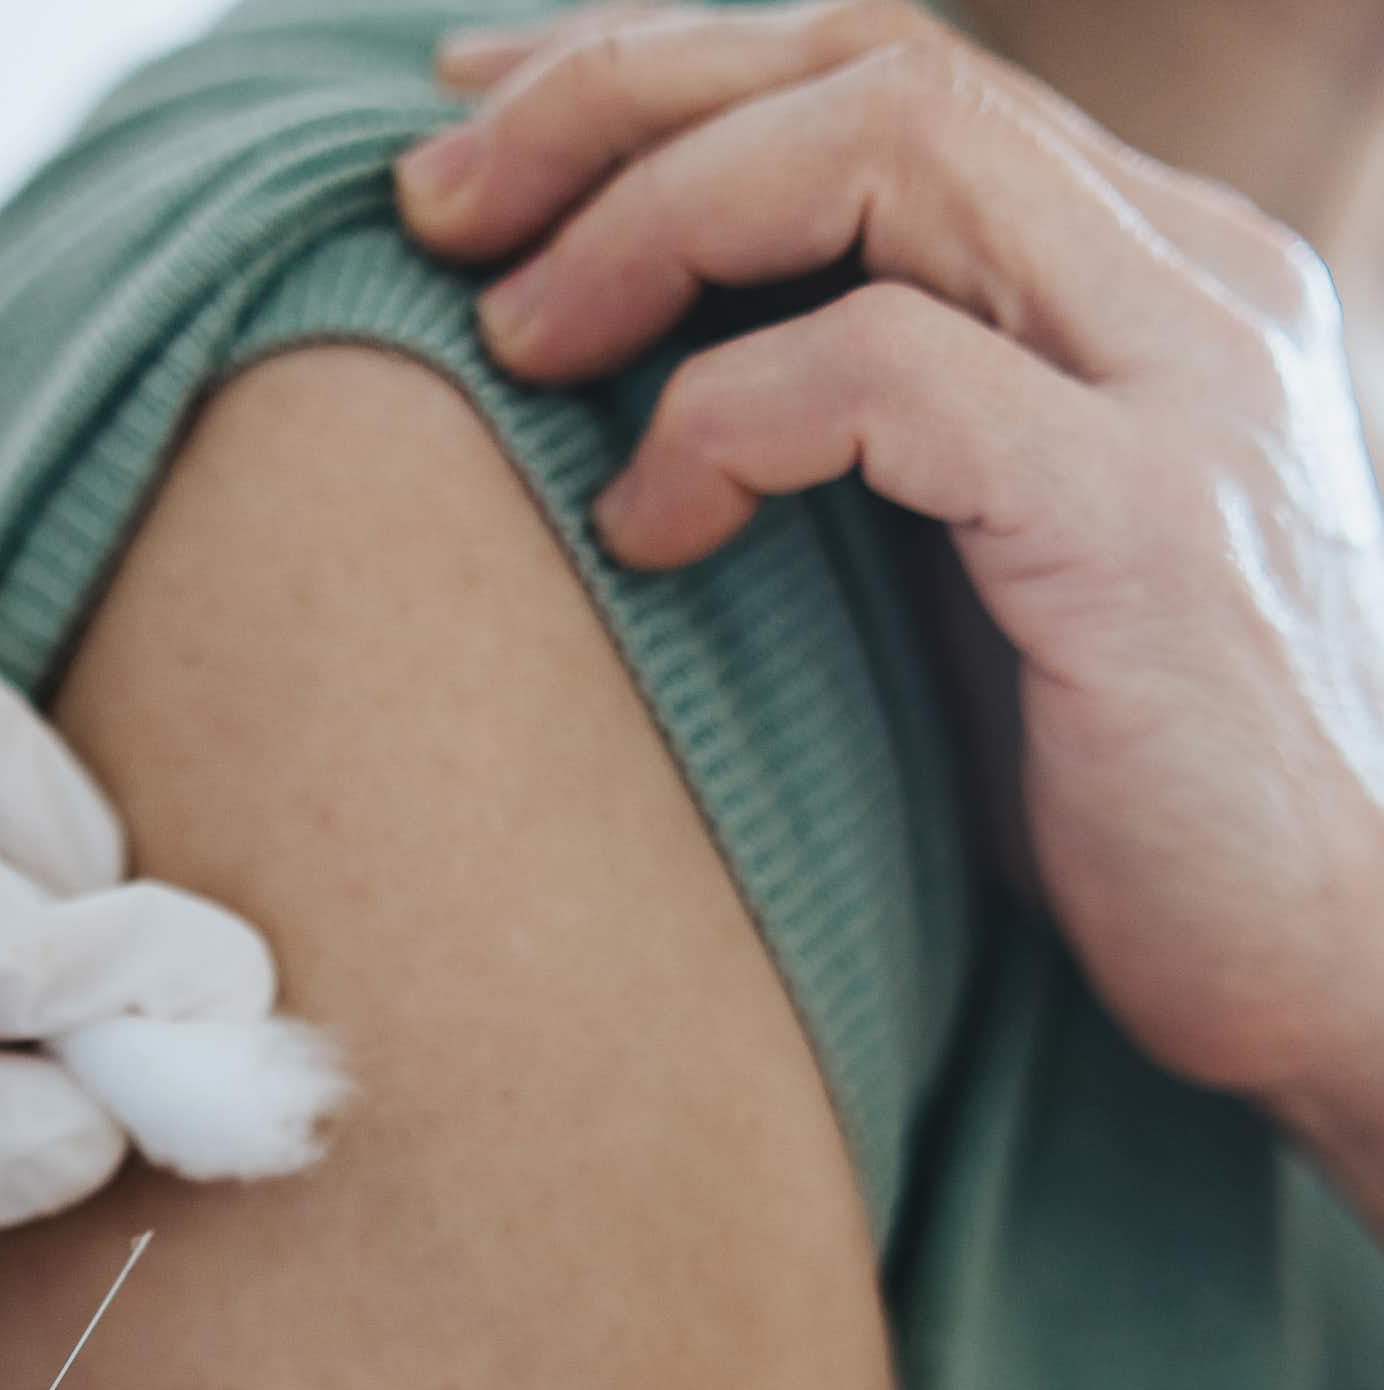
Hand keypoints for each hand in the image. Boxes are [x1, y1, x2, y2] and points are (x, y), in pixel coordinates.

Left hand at [398, 3, 1383, 1159]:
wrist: (1325, 964)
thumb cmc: (1115, 794)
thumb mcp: (978, 567)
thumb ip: (870, 439)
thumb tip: (632, 384)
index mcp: (1145, 270)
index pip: (889, 67)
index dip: (664, 65)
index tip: (481, 125)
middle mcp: (1184, 277)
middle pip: (872, 53)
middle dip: (618, 97)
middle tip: (431, 199)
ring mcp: (1184, 378)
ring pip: (888, 142)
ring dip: (653, 221)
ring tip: (510, 340)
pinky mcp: (1145, 519)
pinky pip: (891, 373)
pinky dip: (727, 423)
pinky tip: (645, 527)